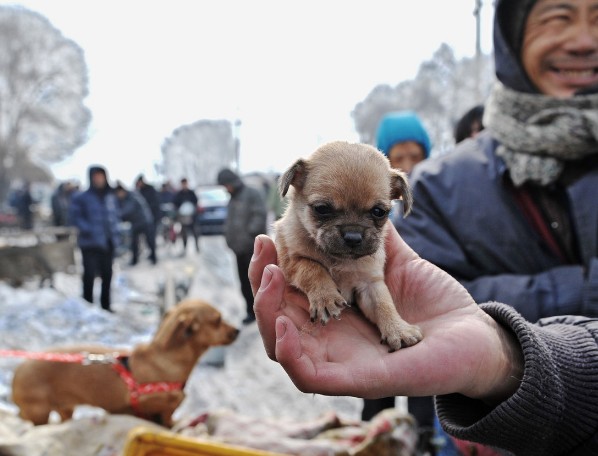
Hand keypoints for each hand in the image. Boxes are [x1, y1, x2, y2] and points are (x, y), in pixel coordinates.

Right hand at [249, 227, 522, 402]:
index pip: (289, 294)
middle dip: (262, 283)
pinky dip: (287, 352)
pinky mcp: (353, 380)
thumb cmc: (437, 304)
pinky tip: (283, 323)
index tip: (267, 236)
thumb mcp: (398, 265)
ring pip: (280, 346)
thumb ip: (374, 240)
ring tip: (272, 276)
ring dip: (267, 311)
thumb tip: (359, 208)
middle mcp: (330, 337)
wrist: (473, 335)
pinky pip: (306, 375)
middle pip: (276, 318)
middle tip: (263, 249)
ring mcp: (339, 360)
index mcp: (335, 310)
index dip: (271, 267)